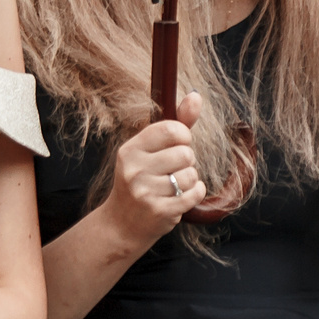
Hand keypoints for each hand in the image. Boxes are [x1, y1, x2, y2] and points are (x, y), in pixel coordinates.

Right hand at [102, 92, 205, 247]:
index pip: (171, 129)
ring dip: (190, 180)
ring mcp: (145, 192)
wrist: (122, 224)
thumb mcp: (150, 150)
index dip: (183, 137)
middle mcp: (134, 169)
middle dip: (187, 162)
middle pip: (186, 153)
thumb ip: (176, 123)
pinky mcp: (159, 211)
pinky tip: (180, 197)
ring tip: (173, 186)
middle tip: (171, 171)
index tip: (177, 145)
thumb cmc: (141, 180)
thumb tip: (195, 95)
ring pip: (191, 175)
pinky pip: (194, 194)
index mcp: (130, 150)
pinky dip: (194, 194)